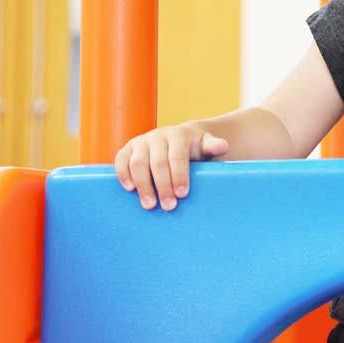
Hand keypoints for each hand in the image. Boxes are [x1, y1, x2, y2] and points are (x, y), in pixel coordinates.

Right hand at [114, 124, 228, 211]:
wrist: (179, 139)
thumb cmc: (195, 149)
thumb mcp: (207, 146)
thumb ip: (214, 146)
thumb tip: (222, 146)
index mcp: (179, 135)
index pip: (177, 156)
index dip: (179, 175)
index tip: (182, 194)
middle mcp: (158, 136)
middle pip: (157, 162)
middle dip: (163, 186)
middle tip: (169, 206)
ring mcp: (142, 141)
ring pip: (138, 163)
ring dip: (142, 185)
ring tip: (149, 205)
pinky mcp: (128, 148)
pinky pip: (121, 160)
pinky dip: (123, 174)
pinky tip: (129, 189)